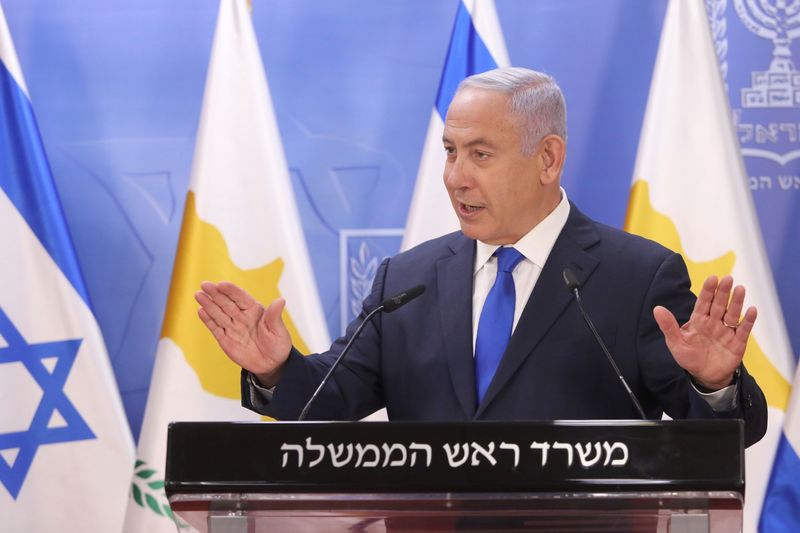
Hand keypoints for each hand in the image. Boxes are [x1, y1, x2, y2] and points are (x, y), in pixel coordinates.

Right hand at [195, 281, 291, 386]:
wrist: (271, 365)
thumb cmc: (278, 344)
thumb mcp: (279, 331)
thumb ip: (275, 316)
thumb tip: (281, 300)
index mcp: (254, 310)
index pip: (240, 297)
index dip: (231, 290)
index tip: (221, 284)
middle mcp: (241, 316)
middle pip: (226, 302)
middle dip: (215, 293)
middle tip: (204, 285)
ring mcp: (232, 327)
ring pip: (218, 313)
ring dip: (208, 304)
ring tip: (198, 295)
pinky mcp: (225, 339)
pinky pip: (215, 328)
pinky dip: (208, 320)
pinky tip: (201, 311)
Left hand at [653, 275, 756, 390]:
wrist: (705, 376)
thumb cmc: (689, 357)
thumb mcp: (676, 343)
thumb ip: (668, 326)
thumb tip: (657, 309)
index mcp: (699, 321)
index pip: (703, 303)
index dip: (708, 291)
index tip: (712, 278)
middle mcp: (714, 323)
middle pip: (719, 305)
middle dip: (723, 292)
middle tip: (727, 278)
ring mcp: (726, 331)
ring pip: (732, 314)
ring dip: (737, 302)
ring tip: (740, 289)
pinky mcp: (738, 342)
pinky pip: (744, 329)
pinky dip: (748, 320)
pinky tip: (752, 310)